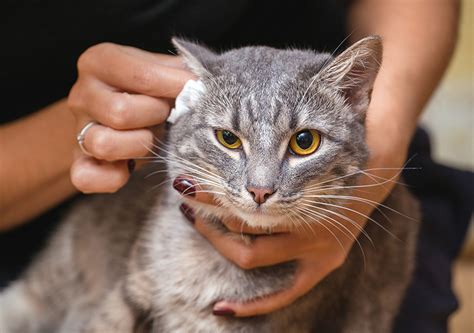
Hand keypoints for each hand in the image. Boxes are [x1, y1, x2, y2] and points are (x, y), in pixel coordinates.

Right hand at [68, 43, 194, 192]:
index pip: (141, 75)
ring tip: (151, 138)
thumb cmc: (146, 92)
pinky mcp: (78, 162)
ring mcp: (77, 129)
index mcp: (100, 62)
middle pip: (120, 112)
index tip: (193, 90)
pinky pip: (86, 177)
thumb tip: (203, 84)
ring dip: (139, 145)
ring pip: (103, 143)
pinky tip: (130, 167)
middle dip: (155, 117)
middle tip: (166, 116)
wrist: (114, 114)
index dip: (174, 87)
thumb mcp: (161, 71)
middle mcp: (82, 94)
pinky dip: (112, 177)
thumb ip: (179, 72)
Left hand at [172, 111, 408, 316]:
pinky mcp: (321, 265)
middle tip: (185, 192)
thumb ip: (286, 115)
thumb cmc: (341, 136)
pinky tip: (221, 309)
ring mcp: (318, 248)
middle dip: (210, 207)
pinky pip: (284, 294)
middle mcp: (313, 220)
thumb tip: (232, 87)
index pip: (248, 193)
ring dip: (218, 238)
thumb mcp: (322, 118)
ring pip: (252, 254)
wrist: (377, 167)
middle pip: (246, 222)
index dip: (212, 188)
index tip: (182, 177)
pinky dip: (255, 305)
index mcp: (312, 185)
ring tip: (194, 218)